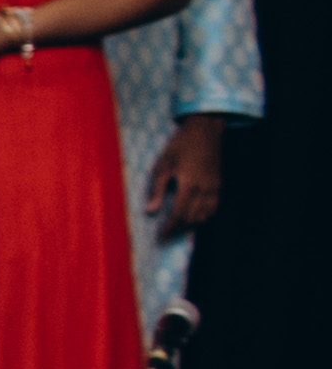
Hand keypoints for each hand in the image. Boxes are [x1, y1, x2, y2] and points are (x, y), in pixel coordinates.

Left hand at [151, 114, 226, 233]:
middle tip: (165, 233)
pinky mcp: (218, 184)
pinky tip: (192, 214)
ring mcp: (214, 187)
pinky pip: (213, 207)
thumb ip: (157, 189)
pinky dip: (203, 215)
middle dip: (178, 228)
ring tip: (176, 225)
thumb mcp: (162, 164)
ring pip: (204, 215)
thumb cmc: (180, 146)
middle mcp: (205, 189)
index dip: (169, 228)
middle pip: (192, 218)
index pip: (179, 215)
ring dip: (190, 223)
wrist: (205, 131)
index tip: (160, 237)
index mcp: (189, 185)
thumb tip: (151, 211)